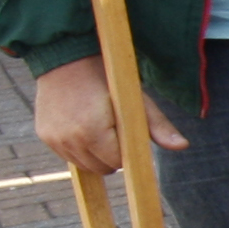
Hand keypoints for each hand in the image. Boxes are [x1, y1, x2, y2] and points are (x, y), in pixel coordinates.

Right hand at [33, 54, 185, 176]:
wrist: (66, 59)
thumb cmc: (108, 79)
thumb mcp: (136, 99)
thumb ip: (157, 125)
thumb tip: (183, 146)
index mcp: (93, 131)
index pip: (118, 162)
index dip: (127, 150)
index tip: (127, 132)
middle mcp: (70, 140)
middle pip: (102, 168)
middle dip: (113, 155)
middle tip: (114, 128)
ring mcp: (54, 140)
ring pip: (86, 166)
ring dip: (96, 154)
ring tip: (98, 126)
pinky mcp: (45, 137)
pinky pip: (69, 157)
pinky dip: (80, 149)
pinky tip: (82, 127)